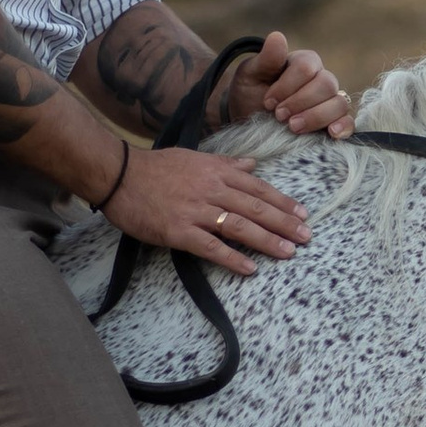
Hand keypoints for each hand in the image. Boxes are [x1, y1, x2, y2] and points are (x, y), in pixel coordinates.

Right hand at [108, 140, 311, 272]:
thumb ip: (225, 163)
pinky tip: (249, 268)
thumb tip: (252, 164)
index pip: (257, 188)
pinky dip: (231, 258)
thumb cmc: (156, 167)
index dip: (282, 202)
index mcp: (216, 172)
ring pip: (239, 226)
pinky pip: (210, 247)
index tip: (303, 214)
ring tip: (288, 253)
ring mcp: (195, 211)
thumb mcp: (194, 158)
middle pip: (255, 208)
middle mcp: (211, 190)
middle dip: (284, 224)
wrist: (119, 176)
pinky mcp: (178, 231)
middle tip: (306, 237)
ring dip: (266, 241)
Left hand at [218, 30, 354, 138]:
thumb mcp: (250, 75)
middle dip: (301, 102)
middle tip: (279, 117)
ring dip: (316, 117)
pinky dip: (343, 127)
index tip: (268, 102)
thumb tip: (277, 36)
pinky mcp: (334, 122)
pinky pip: (349, 122)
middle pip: (326, 84)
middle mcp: (322, 79)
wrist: (250, 120)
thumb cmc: (251, 93)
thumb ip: (266, 59)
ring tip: (294, 128)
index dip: (287, 86)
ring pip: (339, 103)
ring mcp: (330, 101)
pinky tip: (331, 134)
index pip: (306, 67)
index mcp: (304, 62)